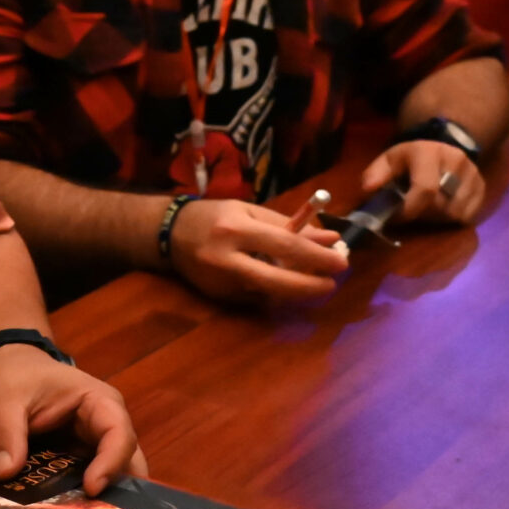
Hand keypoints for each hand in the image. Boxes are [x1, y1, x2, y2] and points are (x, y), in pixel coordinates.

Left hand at [0, 344, 147, 495]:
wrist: (11, 371)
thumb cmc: (15, 376)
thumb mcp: (2, 399)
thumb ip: (4, 433)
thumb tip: (5, 474)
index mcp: (99, 402)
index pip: (119, 434)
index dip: (111, 463)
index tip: (91, 489)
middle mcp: (107, 427)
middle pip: (127, 464)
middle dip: (117, 493)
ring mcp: (96, 447)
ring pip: (113, 480)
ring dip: (99, 503)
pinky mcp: (81, 463)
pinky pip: (88, 485)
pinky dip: (80, 502)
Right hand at [169, 197, 347, 304]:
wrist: (168, 235)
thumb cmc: (214, 216)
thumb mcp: (250, 211)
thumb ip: (289, 226)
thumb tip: (329, 239)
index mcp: (236, 228)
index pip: (285, 245)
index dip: (317, 256)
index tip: (340, 262)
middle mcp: (226, 257)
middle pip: (276, 281)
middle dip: (309, 285)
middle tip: (331, 284)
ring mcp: (220, 282)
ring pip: (268, 293)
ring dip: (294, 289)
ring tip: (310, 279)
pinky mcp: (218, 297)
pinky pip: (255, 297)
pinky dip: (271, 290)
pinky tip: (274, 279)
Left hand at [361, 140, 484, 225]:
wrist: (444, 144)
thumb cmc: (411, 157)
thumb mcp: (390, 159)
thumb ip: (376, 173)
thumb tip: (368, 189)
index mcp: (429, 153)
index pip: (426, 189)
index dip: (410, 209)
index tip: (397, 217)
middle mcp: (456, 162)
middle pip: (441, 206)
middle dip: (423, 215)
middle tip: (412, 212)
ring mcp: (473, 175)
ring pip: (456, 213)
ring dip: (438, 219)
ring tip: (428, 209)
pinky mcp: (483, 187)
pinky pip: (469, 215)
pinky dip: (454, 219)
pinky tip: (443, 209)